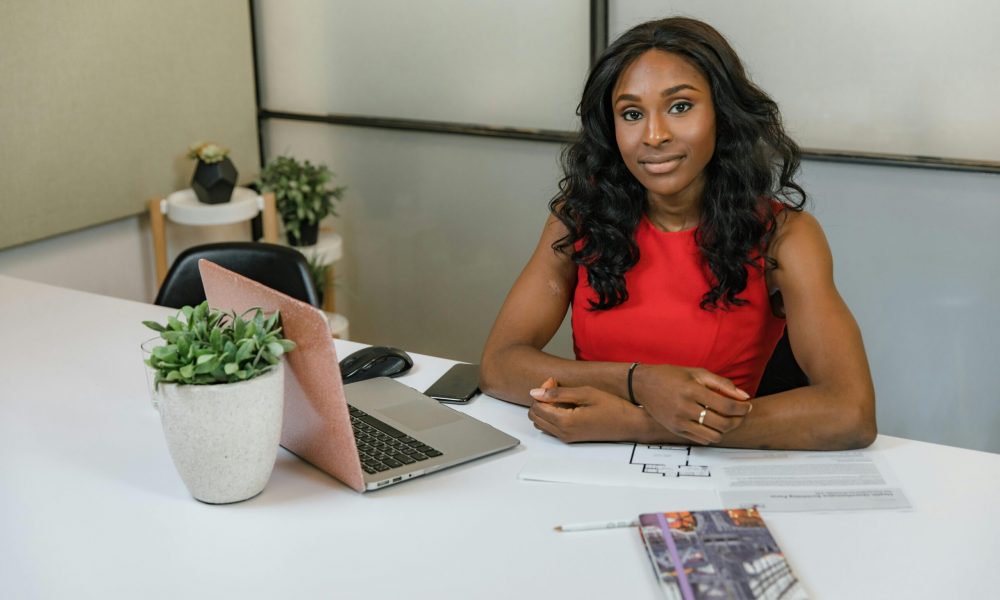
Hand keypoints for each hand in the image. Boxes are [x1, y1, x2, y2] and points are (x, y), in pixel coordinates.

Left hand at [527, 378, 646, 442]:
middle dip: (541, 399)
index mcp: (565, 422)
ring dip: (545, 408)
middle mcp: (563, 433)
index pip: (537, 406)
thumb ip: (558, 393)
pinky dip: (552, 415)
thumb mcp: (586, 393)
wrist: (631, 425)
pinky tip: (566, 405)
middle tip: (556, 387)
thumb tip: (536, 392)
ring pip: (540, 423)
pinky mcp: (571, 438)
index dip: (542, 391)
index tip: (554, 382)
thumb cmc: (613, 408)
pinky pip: (551, 427)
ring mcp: (567, 438)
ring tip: (562, 396)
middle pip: (534, 416)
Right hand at [632, 365, 751, 444]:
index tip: (747, 406)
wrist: (643, 385)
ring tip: (728, 420)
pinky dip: (712, 434)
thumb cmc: (671, 376)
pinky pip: (701, 439)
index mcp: (692, 390)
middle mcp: (685, 407)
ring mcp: (679, 421)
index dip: (742, 408)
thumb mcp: (697, 373)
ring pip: (714, 435)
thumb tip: (744, 396)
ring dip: (726, 430)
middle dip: (738, 420)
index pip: (726, 405)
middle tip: (741, 414)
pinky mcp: (675, 430)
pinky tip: (713, 425)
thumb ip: (722, 384)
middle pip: (723, 423)